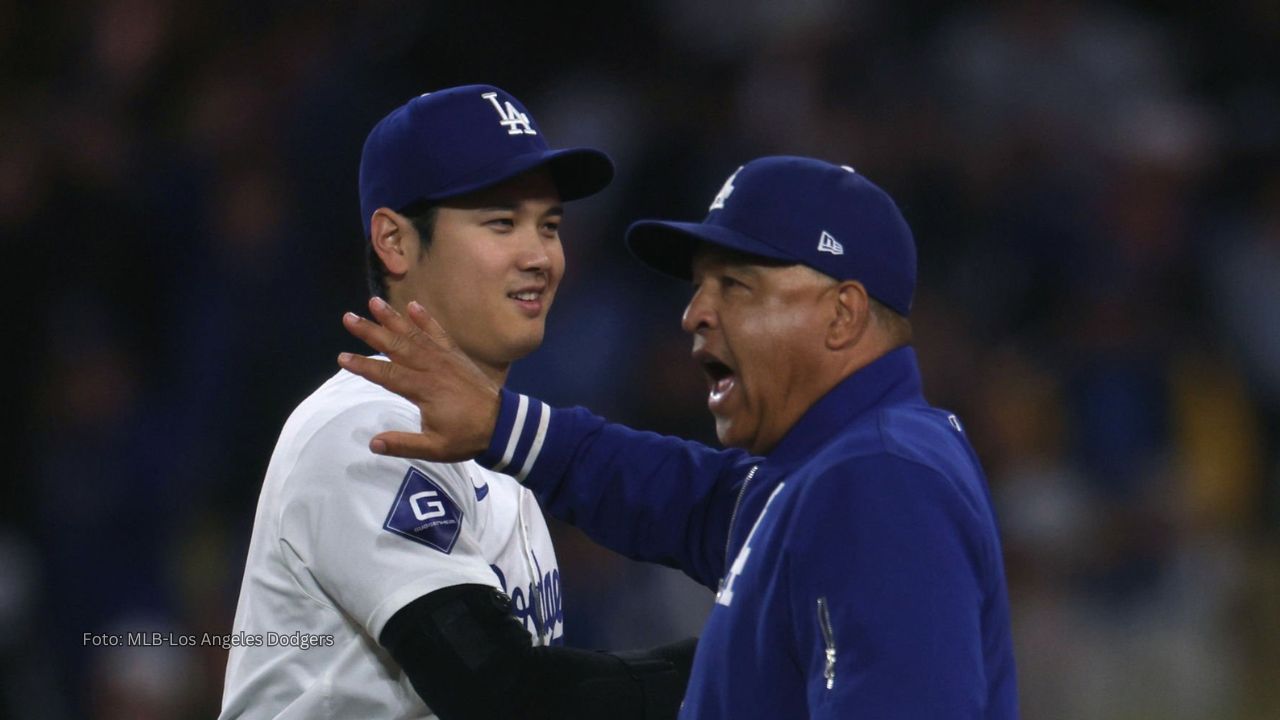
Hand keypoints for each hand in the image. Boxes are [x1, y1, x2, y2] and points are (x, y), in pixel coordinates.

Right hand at [338, 297, 499, 461]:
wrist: (503, 423)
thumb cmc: (467, 437)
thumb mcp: (435, 449)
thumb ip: (403, 445)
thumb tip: (373, 443)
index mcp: (423, 389)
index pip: (387, 374)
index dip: (364, 366)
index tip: (342, 357)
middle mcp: (431, 368)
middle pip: (396, 346)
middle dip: (371, 331)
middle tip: (348, 317)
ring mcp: (444, 358)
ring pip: (414, 334)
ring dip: (393, 318)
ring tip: (374, 301)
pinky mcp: (456, 355)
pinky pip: (439, 333)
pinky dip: (426, 319)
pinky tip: (413, 305)